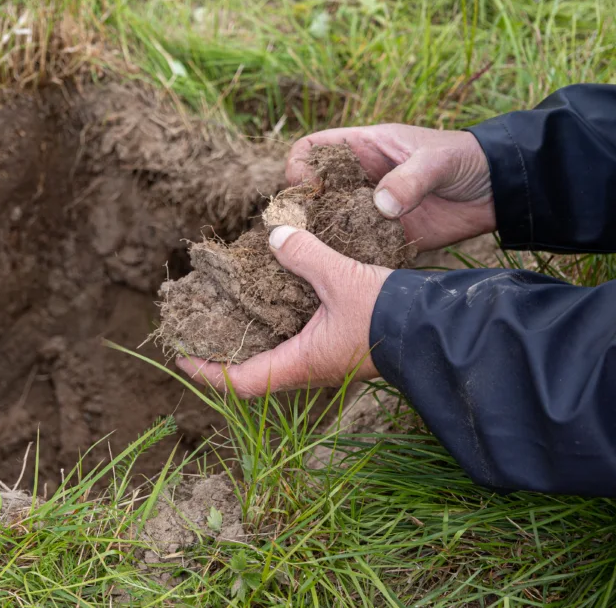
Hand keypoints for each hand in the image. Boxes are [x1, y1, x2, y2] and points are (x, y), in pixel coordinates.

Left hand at [176, 226, 390, 398]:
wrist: (436, 327)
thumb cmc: (389, 312)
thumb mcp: (341, 277)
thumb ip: (304, 255)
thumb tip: (274, 233)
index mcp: (301, 363)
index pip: (239, 382)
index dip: (205, 370)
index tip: (180, 353)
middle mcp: (307, 367)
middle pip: (249, 372)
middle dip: (219, 352)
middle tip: (196, 327)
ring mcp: (321, 358)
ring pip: (270, 355)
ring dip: (245, 337)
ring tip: (223, 309)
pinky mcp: (334, 345)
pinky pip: (291, 340)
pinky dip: (271, 324)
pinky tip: (268, 297)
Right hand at [287, 125, 494, 251]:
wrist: (502, 190)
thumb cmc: (468, 159)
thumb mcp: (439, 160)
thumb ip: (410, 179)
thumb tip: (380, 205)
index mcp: (363, 149)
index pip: (312, 150)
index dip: (300, 167)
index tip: (307, 190)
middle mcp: (359, 180)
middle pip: (312, 193)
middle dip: (304, 212)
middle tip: (307, 233)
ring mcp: (371, 210)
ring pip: (330, 225)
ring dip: (324, 240)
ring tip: (323, 256)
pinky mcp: (387, 236)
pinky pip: (358, 249)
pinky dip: (352, 260)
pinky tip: (352, 271)